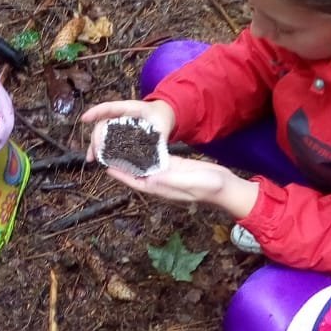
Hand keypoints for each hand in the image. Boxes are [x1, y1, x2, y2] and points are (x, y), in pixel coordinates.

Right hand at [81, 98, 174, 160]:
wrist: (162, 115)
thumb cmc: (161, 118)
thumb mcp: (163, 125)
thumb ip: (160, 137)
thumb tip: (156, 152)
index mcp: (130, 108)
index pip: (110, 107)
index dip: (96, 112)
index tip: (84, 118)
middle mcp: (119, 115)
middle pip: (102, 124)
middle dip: (95, 137)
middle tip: (93, 152)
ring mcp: (117, 124)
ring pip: (101, 132)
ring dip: (94, 145)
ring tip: (91, 158)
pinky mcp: (117, 133)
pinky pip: (106, 140)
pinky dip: (100, 149)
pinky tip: (95, 159)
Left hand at [101, 154, 256, 213]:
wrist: (225, 187)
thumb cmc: (207, 186)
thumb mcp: (186, 181)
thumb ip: (167, 177)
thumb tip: (148, 175)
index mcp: (160, 187)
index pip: (134, 180)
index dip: (119, 174)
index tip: (105, 166)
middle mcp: (160, 181)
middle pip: (136, 172)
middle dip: (123, 163)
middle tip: (109, 151)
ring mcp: (167, 174)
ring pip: (145, 164)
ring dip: (133, 156)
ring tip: (120, 144)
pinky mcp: (175, 166)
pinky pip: (158, 159)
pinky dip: (148, 152)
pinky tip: (141, 143)